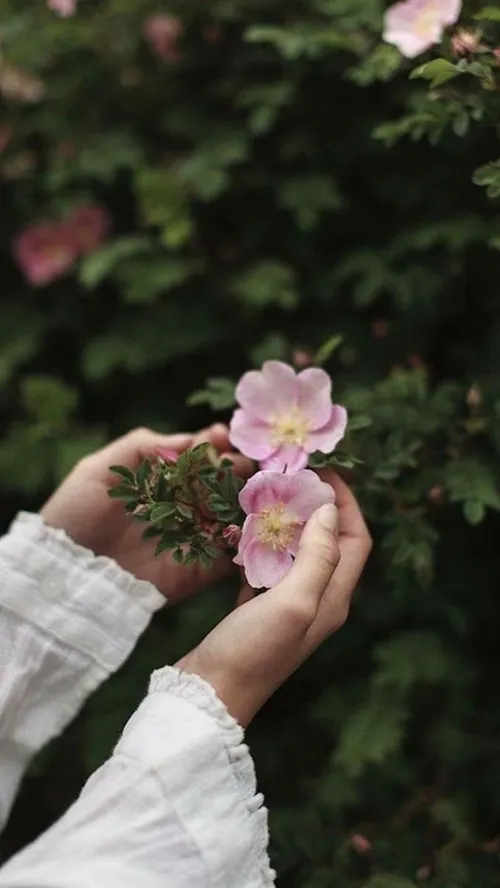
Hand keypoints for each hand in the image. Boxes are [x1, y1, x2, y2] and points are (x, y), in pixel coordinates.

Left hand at [41, 424, 250, 602]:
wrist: (64, 573)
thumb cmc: (74, 516)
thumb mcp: (99, 470)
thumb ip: (141, 446)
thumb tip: (190, 439)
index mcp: (159, 483)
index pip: (195, 458)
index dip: (211, 444)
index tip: (220, 434)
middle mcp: (180, 509)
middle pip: (220, 484)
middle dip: (236, 468)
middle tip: (243, 461)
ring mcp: (191, 540)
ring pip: (232, 516)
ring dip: (247, 499)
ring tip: (252, 486)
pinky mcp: (196, 571)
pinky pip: (230, 558)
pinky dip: (246, 541)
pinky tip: (252, 522)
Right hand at [177, 472, 371, 726]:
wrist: (209, 695)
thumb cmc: (254, 651)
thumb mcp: (293, 602)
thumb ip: (318, 557)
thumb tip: (329, 510)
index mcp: (334, 598)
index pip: (357, 539)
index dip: (347, 502)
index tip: (323, 471)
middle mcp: (318, 600)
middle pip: (330, 541)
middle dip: (316, 506)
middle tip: (291, 476)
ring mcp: (288, 606)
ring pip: (298, 551)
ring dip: (288, 522)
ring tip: (267, 493)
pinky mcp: (260, 609)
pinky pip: (269, 566)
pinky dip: (262, 543)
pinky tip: (242, 528)